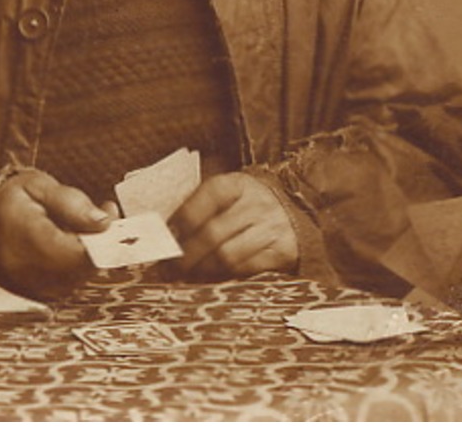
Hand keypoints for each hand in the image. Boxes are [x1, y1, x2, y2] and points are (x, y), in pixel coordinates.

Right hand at [0, 168, 111, 298]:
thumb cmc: (8, 200)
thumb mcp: (38, 186)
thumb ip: (72, 203)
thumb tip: (105, 222)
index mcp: (28, 238)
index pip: (81, 252)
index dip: (102, 236)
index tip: (108, 212)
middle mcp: (27, 270)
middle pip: (82, 266)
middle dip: (95, 242)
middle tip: (96, 216)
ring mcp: (28, 287)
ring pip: (76, 278)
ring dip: (84, 255)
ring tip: (74, 228)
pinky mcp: (31, 294)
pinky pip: (64, 284)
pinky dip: (71, 266)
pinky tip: (63, 246)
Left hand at [169, 172, 296, 279]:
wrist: (299, 208)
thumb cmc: (249, 203)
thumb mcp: (228, 193)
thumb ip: (198, 206)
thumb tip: (166, 232)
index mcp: (236, 184)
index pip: (202, 202)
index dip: (178, 222)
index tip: (163, 239)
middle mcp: (256, 204)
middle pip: (211, 234)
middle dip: (184, 255)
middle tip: (167, 268)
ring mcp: (271, 228)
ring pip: (227, 255)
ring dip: (201, 269)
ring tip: (185, 276)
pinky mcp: (282, 251)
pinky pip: (247, 269)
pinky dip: (225, 276)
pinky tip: (211, 277)